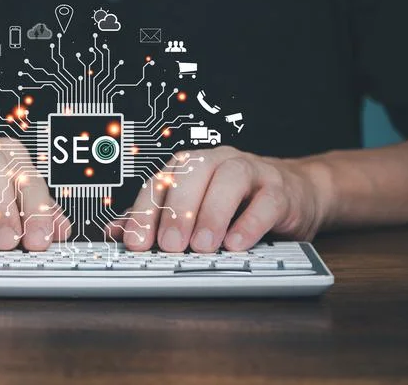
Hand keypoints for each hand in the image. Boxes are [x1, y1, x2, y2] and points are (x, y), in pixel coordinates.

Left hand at [116, 146, 330, 251]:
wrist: (293, 194)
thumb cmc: (236, 204)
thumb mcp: (192, 211)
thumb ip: (155, 220)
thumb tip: (114, 232)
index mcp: (191, 166)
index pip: (161, 182)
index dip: (146, 212)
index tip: (136, 243)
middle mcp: (219, 161)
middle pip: (193, 173)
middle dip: (178, 211)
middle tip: (171, 246)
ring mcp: (253, 171)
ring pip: (230, 179)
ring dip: (213, 213)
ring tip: (203, 246)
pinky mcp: (282, 190)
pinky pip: (266, 201)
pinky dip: (250, 223)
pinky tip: (236, 243)